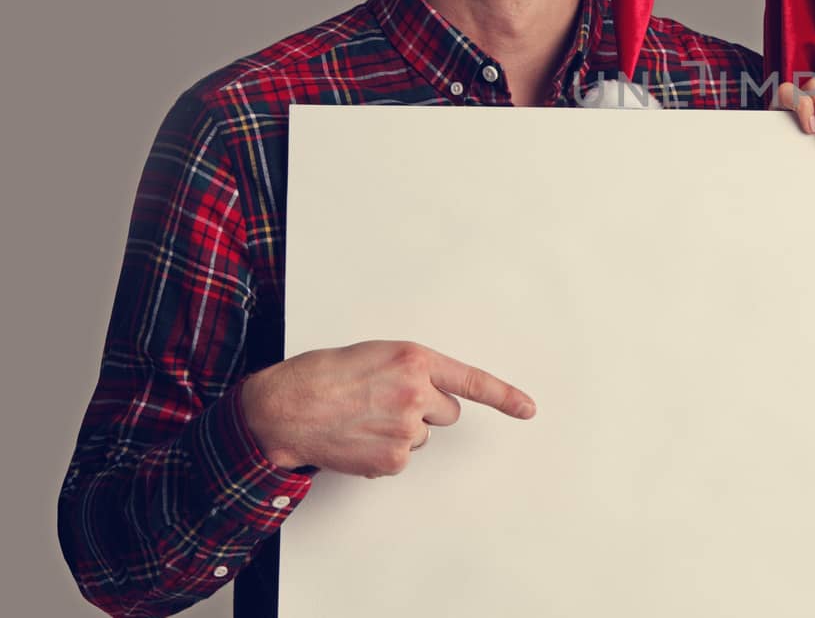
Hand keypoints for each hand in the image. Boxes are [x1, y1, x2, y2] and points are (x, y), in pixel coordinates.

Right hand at [239, 340, 535, 477]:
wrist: (284, 407)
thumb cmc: (323, 376)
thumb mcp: (376, 355)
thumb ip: (412, 370)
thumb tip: (431, 391)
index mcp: (414, 360)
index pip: (471, 380)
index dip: (505, 396)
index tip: (529, 409)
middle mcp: (416, 393)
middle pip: (446, 412)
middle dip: (424, 409)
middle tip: (385, 402)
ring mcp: (406, 429)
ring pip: (422, 436)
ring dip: (400, 430)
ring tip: (363, 418)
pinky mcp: (393, 459)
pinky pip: (403, 457)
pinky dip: (383, 452)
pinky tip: (358, 438)